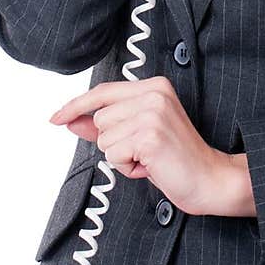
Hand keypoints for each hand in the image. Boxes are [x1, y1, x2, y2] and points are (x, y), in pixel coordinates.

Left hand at [49, 76, 240, 215]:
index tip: (56, 117)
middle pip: (100, 119)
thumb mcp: (137, 135)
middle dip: (114, 142)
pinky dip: (127, 168)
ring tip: (149, 158)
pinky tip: (150, 166)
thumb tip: (71, 120)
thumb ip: (105, 125)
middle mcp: (153, 93)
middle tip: (145, 150)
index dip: (76, 106)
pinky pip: (113, 155)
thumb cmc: (175, 158)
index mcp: (153, 86)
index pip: (102, 92)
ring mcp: (152, 113)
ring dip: (121, 157)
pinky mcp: (149, 136)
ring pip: (104, 139)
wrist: (208, 178)